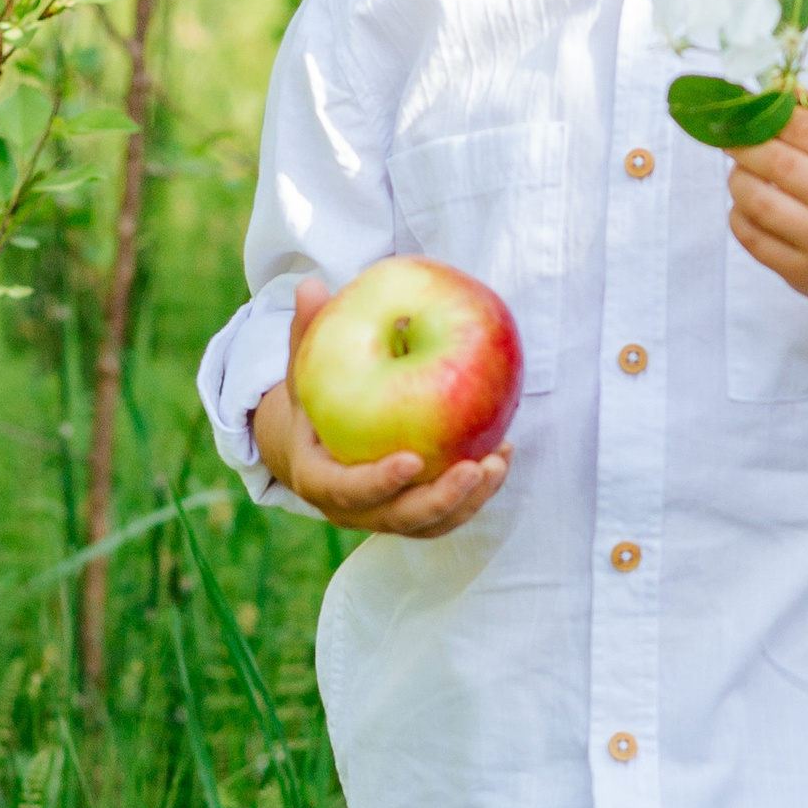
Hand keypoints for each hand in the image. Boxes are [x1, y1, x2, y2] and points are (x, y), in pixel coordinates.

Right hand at [252, 278, 511, 533]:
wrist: (318, 441)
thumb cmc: (316, 397)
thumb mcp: (306, 367)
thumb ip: (308, 333)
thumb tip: (310, 284)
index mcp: (318, 479)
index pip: (348, 490)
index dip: (379, 481)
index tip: (412, 460)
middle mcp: (352, 510)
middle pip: (399, 518)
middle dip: (440, 499)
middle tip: (474, 468)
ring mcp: (386, 517)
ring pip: (432, 524)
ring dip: (470, 499)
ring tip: (498, 461)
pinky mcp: (417, 514)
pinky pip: (451, 512)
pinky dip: (478, 491)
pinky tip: (502, 453)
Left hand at [728, 106, 807, 453]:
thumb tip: (777, 95)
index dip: (771, 113)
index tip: (753, 108)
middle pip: (778, 163)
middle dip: (745, 143)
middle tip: (734, 136)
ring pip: (757, 202)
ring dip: (738, 179)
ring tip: (742, 171)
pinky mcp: (805, 277)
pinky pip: (752, 239)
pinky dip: (739, 215)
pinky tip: (748, 205)